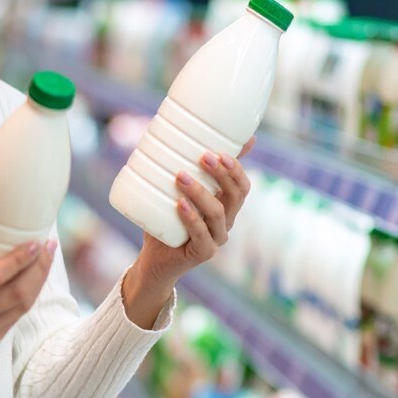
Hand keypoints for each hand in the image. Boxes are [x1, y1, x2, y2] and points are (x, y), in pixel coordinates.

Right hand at [0, 208, 55, 390]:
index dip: (20, 259)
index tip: (35, 242)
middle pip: (17, 293)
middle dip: (39, 268)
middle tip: (48, 247)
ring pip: (22, 307)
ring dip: (38, 282)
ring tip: (46, 261)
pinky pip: (15, 318)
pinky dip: (27, 298)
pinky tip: (32, 281)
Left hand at [124, 137, 254, 326]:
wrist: (154, 258)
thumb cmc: (166, 220)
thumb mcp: (176, 192)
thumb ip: (186, 170)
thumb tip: (190, 139)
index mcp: (225, 207)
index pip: (242, 186)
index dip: (236, 168)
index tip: (221, 151)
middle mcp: (225, 223)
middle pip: (235, 196)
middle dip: (222, 174)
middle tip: (202, 157)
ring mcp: (215, 240)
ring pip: (218, 213)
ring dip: (201, 193)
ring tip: (181, 177)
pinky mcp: (202, 254)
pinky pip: (201, 236)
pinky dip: (191, 219)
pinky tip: (179, 205)